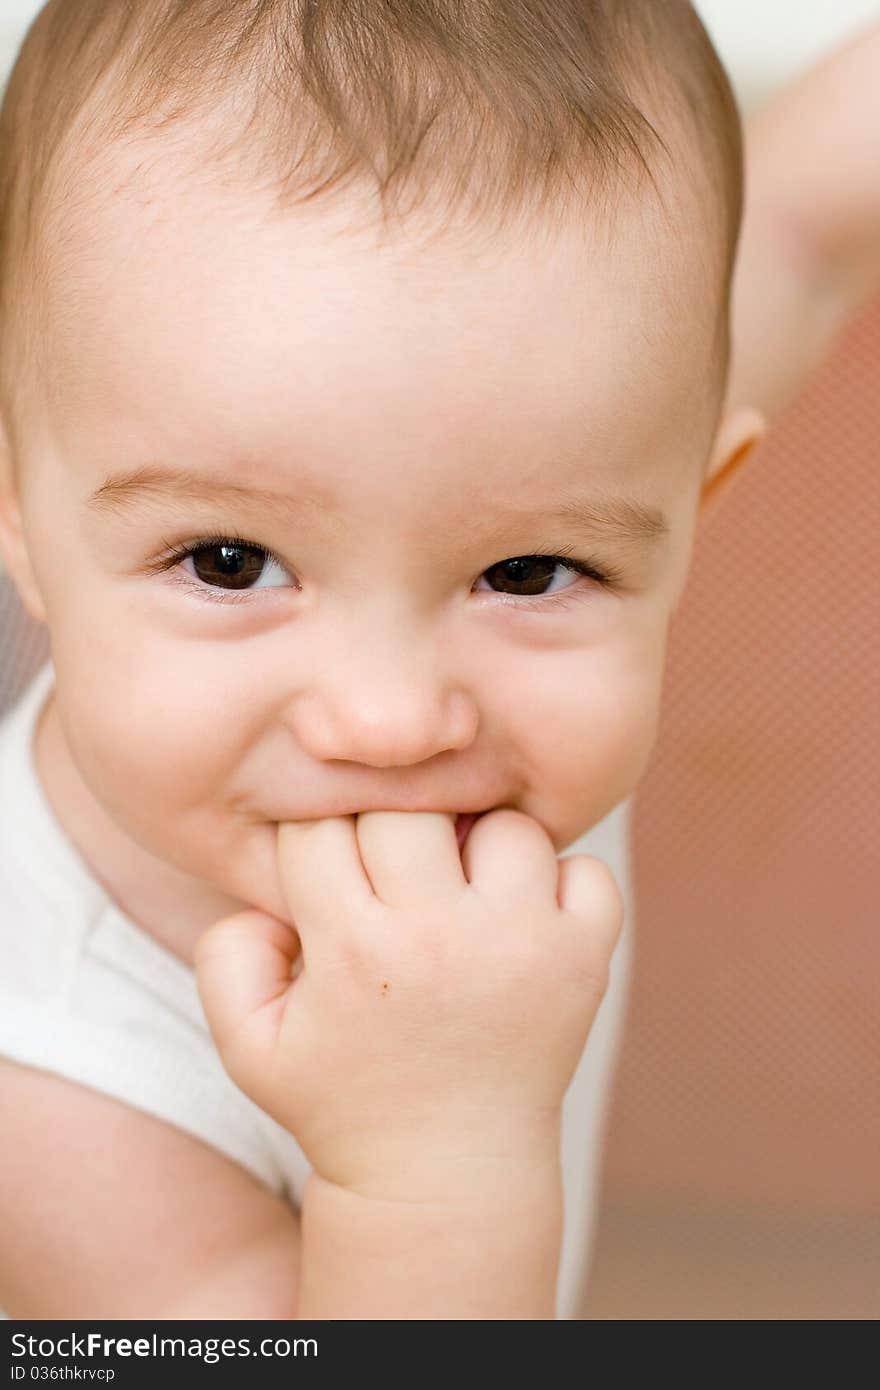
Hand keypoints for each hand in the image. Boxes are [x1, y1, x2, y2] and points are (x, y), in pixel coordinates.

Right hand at [194, 810, 623, 1199]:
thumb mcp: (248, 1045)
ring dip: (479, 848)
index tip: (332, 876)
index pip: (320, 827)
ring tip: (461, 893)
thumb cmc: (341, 1099)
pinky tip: (522, 915)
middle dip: (391, 829)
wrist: (443, 1174)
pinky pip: (587, 869)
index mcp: (353, 949)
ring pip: (504, 824)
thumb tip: (275, 890)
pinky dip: (561, 880)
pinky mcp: (584, 960)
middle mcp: (441, 936)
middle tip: (395, 874)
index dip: (317, 841)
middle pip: (409, 807)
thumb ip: (226, 954)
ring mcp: (524, 944)